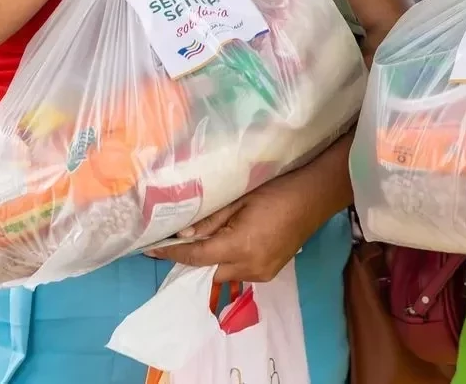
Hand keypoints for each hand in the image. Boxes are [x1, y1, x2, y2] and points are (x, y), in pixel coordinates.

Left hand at [144, 168, 326, 283]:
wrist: (313, 198)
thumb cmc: (276, 192)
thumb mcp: (240, 200)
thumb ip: (211, 220)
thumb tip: (183, 233)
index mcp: (239, 246)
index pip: (197, 256)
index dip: (173, 254)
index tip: (152, 250)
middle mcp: (249, 266)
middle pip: (209, 271)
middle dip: (196, 259)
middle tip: (183, 241)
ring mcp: (262, 272)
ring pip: (225, 274)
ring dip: (216, 261)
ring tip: (213, 239)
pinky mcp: (271, 272)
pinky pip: (242, 272)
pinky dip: (232, 262)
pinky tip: (235, 243)